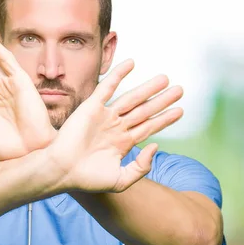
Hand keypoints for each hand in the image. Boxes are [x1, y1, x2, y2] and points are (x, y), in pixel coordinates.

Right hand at [50, 59, 183, 192]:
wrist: (63, 172)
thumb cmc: (88, 180)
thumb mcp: (121, 180)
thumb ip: (141, 167)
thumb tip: (155, 146)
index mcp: (123, 143)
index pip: (149, 127)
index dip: (165, 119)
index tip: (180, 111)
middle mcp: (116, 127)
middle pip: (144, 110)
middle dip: (162, 100)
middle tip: (180, 90)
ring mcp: (105, 116)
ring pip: (132, 98)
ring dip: (148, 88)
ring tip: (165, 79)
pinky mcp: (91, 107)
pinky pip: (108, 87)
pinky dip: (119, 74)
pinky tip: (132, 63)